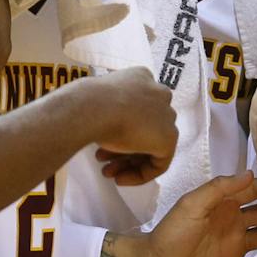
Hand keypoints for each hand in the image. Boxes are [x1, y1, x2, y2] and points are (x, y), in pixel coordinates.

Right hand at [84, 68, 177, 185]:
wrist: (92, 107)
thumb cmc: (88, 102)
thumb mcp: (96, 99)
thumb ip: (108, 108)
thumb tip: (107, 126)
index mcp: (142, 77)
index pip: (136, 109)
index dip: (117, 129)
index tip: (100, 144)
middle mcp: (159, 94)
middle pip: (144, 128)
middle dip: (121, 148)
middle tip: (101, 161)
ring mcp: (166, 116)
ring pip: (149, 145)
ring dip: (126, 162)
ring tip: (106, 173)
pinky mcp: (168, 138)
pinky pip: (158, 162)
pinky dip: (140, 174)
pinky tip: (119, 179)